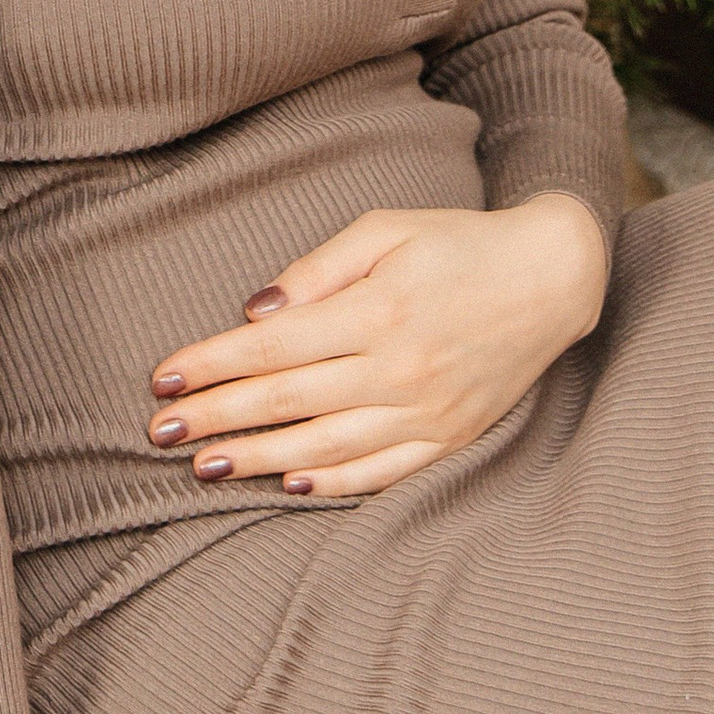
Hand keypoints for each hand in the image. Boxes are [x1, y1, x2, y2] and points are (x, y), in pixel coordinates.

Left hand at [148, 189, 607, 497]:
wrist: (553, 278)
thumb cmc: (456, 243)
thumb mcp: (385, 229)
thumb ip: (316, 270)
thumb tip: (255, 311)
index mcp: (378, 310)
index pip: (274, 347)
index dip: (213, 364)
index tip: (163, 379)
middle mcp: (400, 368)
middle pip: (288, 400)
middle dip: (217, 417)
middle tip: (160, 433)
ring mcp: (428, 411)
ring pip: (327, 446)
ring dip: (259, 459)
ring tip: (204, 467)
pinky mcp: (451, 437)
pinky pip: (383, 471)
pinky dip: (334, 483)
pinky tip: (288, 484)